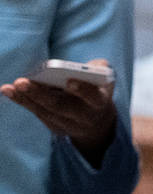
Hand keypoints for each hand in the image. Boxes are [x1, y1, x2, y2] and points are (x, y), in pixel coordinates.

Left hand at [2, 58, 116, 164]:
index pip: (93, 97)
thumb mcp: (104, 77)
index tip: (70, 81)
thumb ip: (97, 67)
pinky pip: (38, 113)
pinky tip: (9, 91)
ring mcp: (69, 125)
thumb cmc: (97, 89)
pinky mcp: (56, 127)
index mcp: (100, 102)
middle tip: (22, 82)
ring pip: (46, 111)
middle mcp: (85, 117)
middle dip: (41, 94)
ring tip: (9, 87)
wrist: (96, 119)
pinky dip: (23, 101)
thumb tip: (81, 66)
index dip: (83, 90)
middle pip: (61, 107)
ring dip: (25, 98)